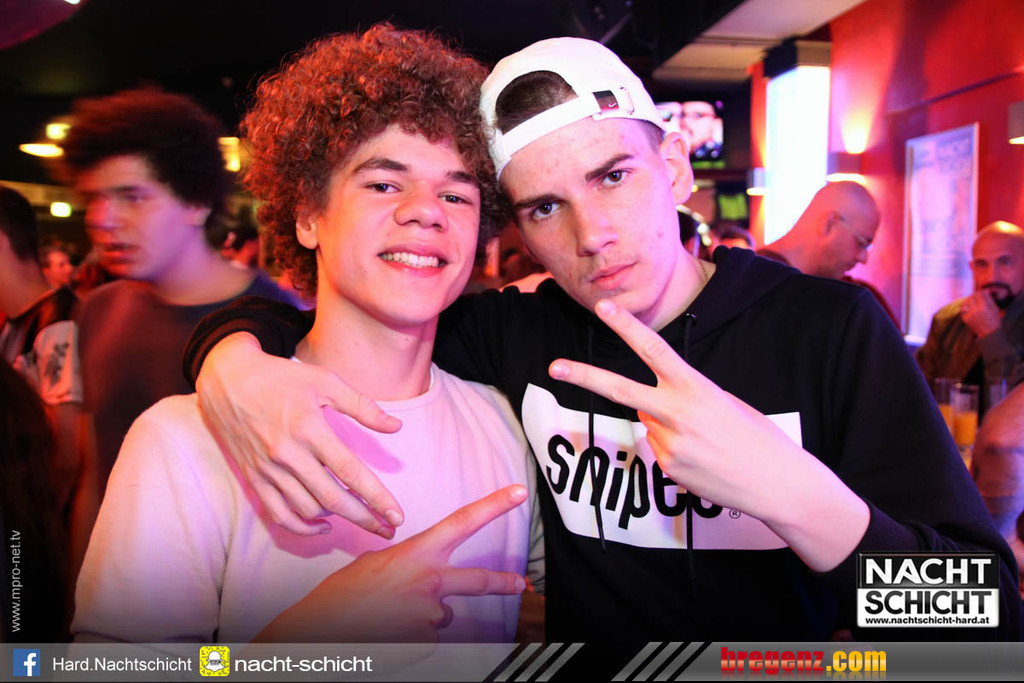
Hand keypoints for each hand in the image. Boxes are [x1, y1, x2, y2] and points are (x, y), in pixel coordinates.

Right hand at [196, 333, 403, 536]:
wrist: (229, 379)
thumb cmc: (282, 377)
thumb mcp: (325, 381)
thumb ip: (362, 406)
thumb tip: (396, 426)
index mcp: (310, 429)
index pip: (350, 471)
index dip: (376, 497)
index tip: (397, 516)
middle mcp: (288, 454)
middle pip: (333, 498)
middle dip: (365, 518)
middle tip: (389, 530)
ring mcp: (268, 469)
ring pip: (308, 509)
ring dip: (338, 518)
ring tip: (360, 515)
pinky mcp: (253, 477)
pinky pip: (278, 514)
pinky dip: (302, 526)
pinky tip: (323, 524)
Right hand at [254, 485, 528, 642]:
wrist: (321, 629)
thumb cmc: (343, 594)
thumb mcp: (375, 563)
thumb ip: (408, 563)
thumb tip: (422, 574)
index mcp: (417, 553)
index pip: (463, 521)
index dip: (494, 506)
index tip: (518, 493)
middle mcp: (430, 581)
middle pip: (478, 580)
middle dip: (503, 582)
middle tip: (521, 583)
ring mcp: (430, 614)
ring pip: (442, 616)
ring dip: (423, 616)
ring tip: (391, 616)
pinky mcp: (425, 641)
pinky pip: (428, 638)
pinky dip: (412, 636)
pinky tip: (390, 631)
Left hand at [548, 299, 867, 570]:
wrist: (778, 484)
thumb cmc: (756, 437)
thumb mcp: (724, 403)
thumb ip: (683, 399)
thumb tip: (647, 409)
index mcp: (696, 388)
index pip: (655, 349)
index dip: (627, 327)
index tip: (604, 307)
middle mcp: (676, 414)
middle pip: (620, 389)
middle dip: (584, 376)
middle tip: (554, 367)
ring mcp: (668, 444)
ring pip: (648, 425)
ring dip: (667, 428)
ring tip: (706, 442)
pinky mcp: (667, 469)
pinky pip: (659, 451)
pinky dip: (676, 451)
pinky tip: (704, 461)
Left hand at [960, 290, 1001, 336]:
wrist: (989, 333)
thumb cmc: (994, 320)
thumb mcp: (995, 309)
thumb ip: (989, 299)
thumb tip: (985, 291)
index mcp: (984, 307)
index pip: (979, 294)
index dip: (981, 292)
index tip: (982, 293)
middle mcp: (976, 310)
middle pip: (971, 297)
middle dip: (974, 296)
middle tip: (977, 297)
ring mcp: (969, 315)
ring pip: (965, 302)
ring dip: (969, 301)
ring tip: (973, 302)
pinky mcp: (965, 319)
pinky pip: (963, 309)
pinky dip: (966, 307)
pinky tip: (970, 308)